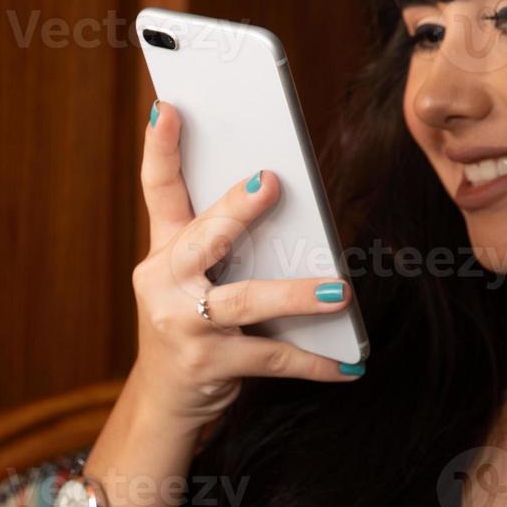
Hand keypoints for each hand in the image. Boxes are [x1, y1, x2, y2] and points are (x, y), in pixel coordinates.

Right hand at [130, 101, 361, 427]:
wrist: (166, 400)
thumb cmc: (190, 323)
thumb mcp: (192, 279)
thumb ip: (224, 242)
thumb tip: (285, 198)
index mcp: (163, 251)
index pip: (159, 190)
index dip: (160, 148)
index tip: (169, 107)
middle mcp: (165, 282)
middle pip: (202, 239)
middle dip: (234, 211)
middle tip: (269, 181)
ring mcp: (183, 325)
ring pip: (243, 301)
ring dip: (293, 294)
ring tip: (339, 289)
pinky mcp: (209, 364)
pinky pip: (271, 357)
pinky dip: (315, 361)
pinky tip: (348, 363)